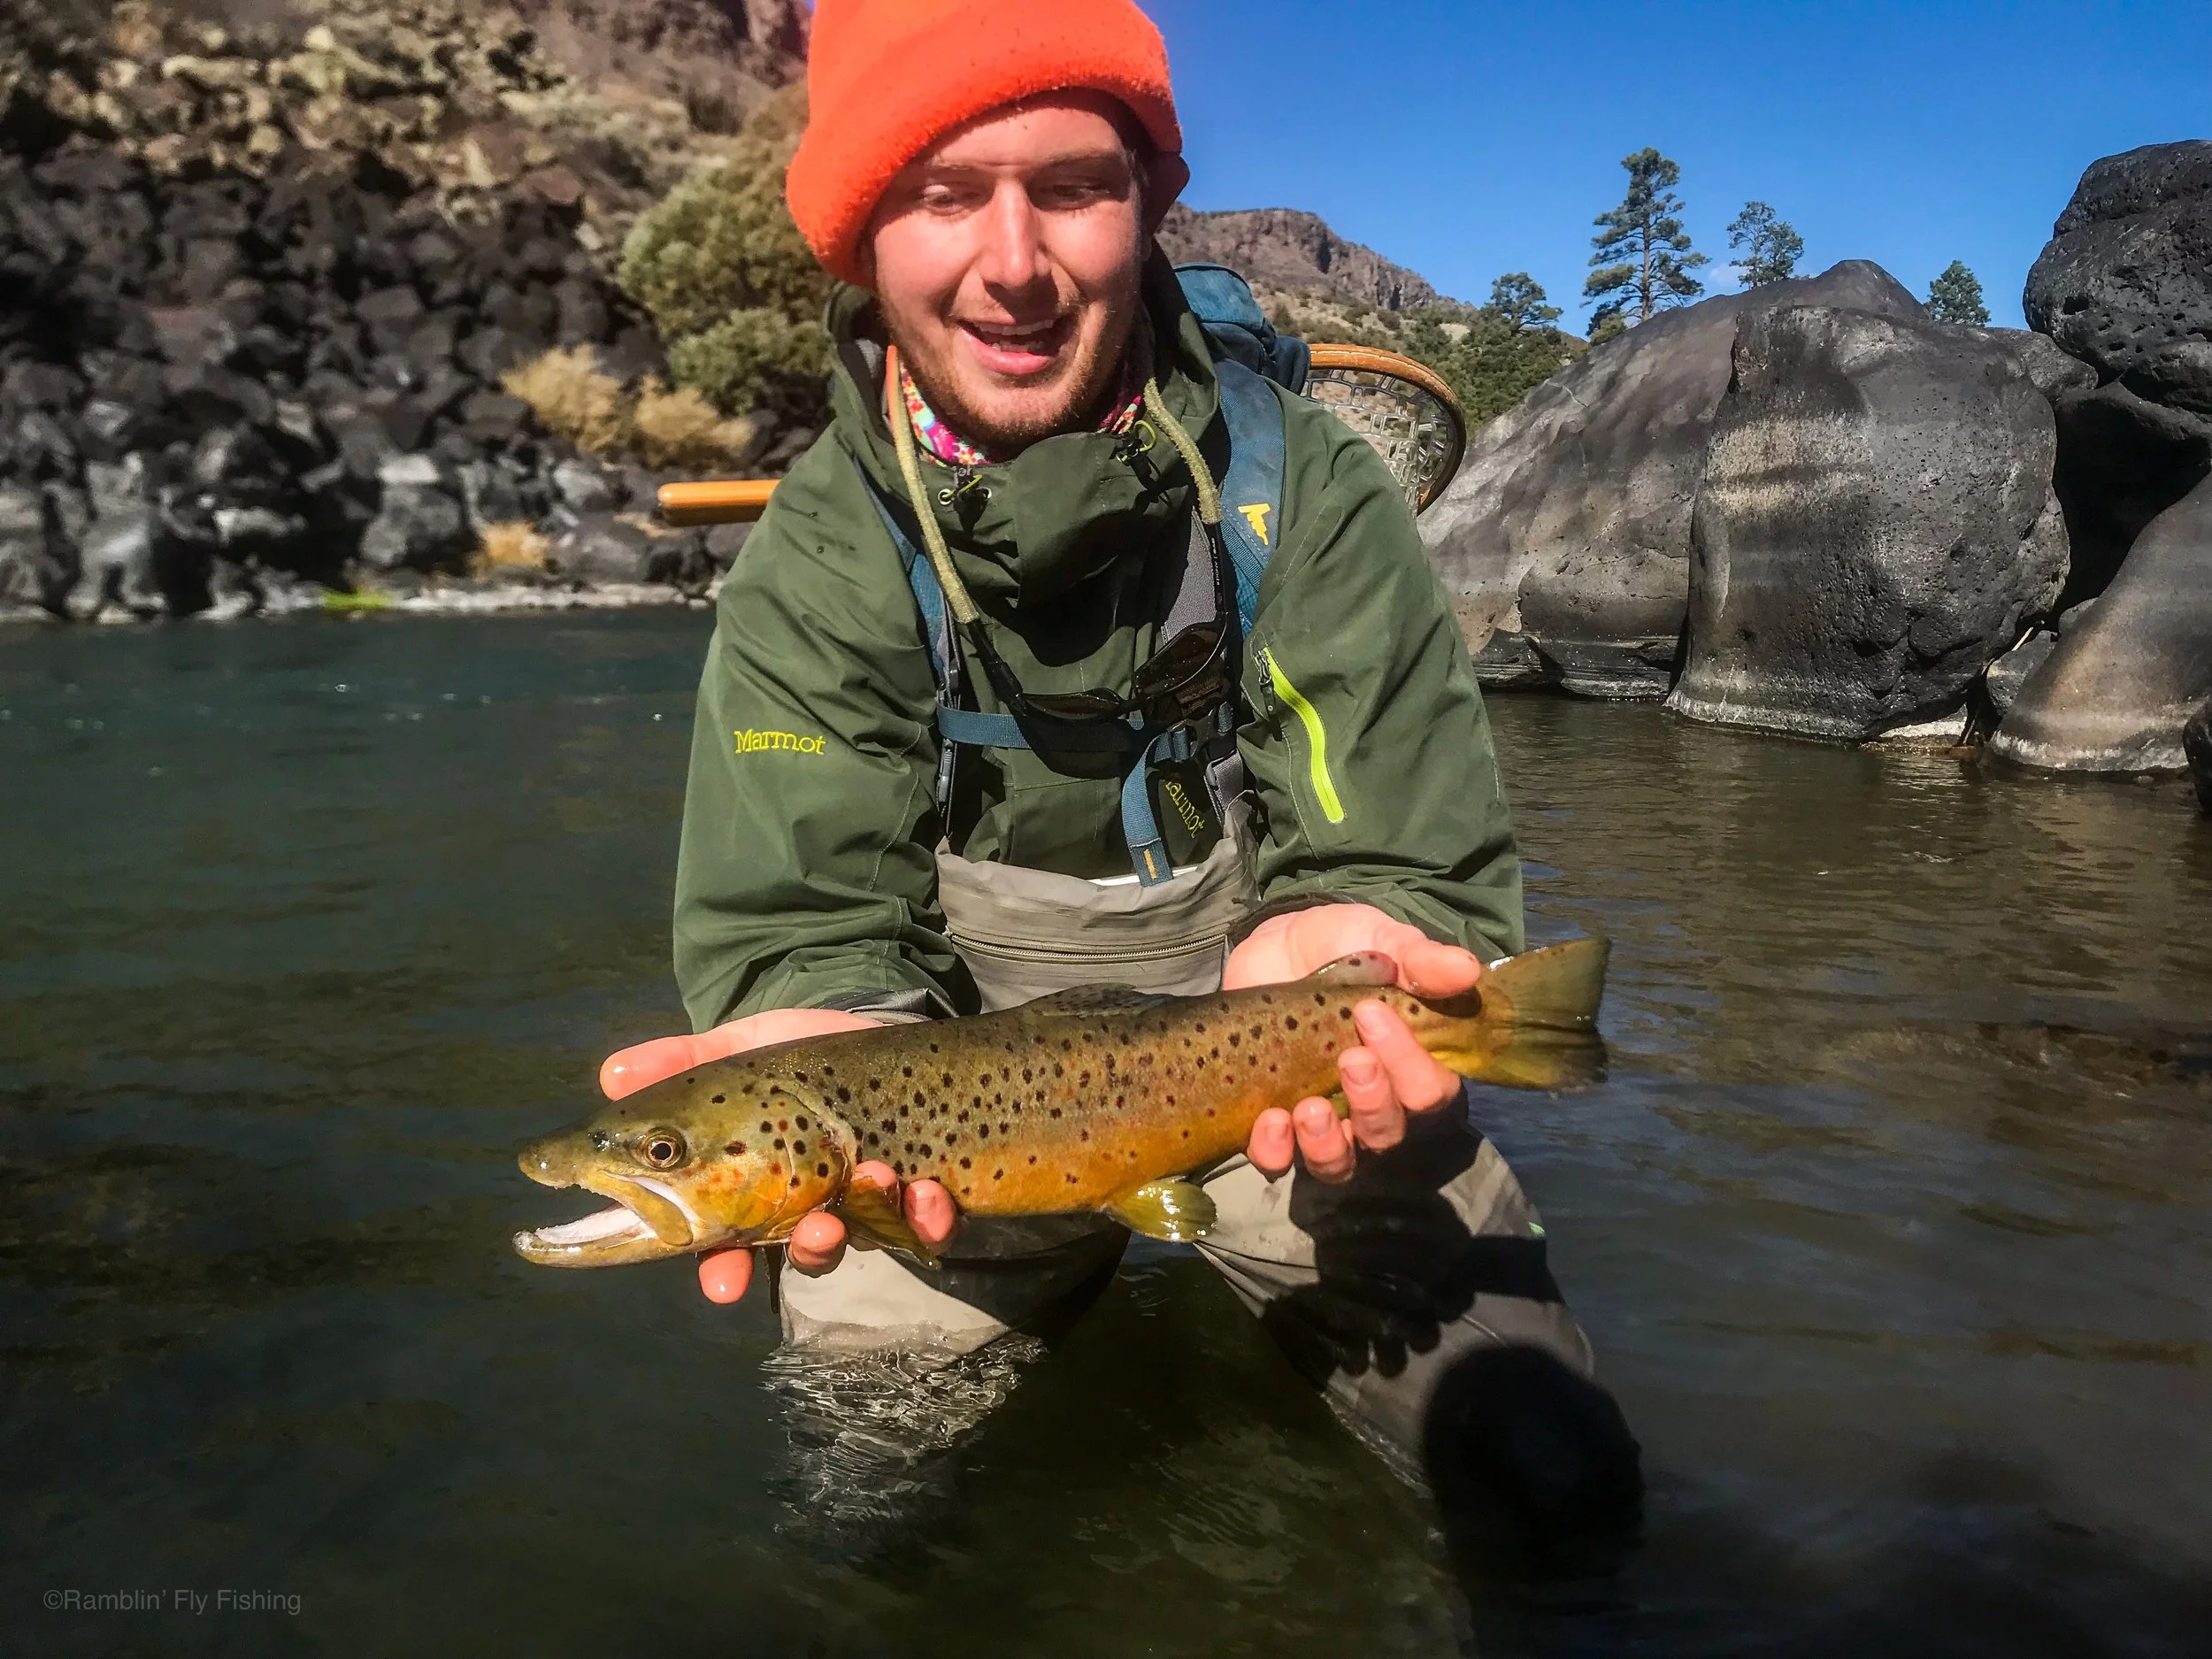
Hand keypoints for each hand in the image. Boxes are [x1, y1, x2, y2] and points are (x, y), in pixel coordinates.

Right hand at [598, 1009, 958, 1303]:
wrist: (873, 1028)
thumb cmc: (789, 1057)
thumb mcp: (733, 1052)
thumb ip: (678, 1063)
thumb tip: (611, 1074)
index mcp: (753, 1194)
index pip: (729, 1248)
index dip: (724, 1272)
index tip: (724, 1284)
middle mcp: (810, 1211)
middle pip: (806, 1256)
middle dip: (812, 1253)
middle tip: (818, 1234)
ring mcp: (869, 1206)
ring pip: (869, 1240)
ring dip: (874, 1219)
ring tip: (873, 1178)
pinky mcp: (919, 1193)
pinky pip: (928, 1224)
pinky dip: (928, 1214)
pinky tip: (926, 1188)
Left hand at [1224, 904, 1478, 1183]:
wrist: (1276, 945)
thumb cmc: (1343, 947)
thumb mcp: (1383, 940)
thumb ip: (1421, 961)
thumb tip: (1467, 969)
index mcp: (1411, 1065)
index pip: (1430, 1091)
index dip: (1408, 1062)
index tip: (1372, 1012)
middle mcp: (1372, 1104)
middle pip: (1387, 1133)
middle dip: (1372, 1101)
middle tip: (1350, 1057)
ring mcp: (1323, 1119)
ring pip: (1338, 1162)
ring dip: (1327, 1143)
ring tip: (1309, 1109)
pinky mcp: (1274, 1122)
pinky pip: (1278, 1160)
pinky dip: (1275, 1152)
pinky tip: (1271, 1122)